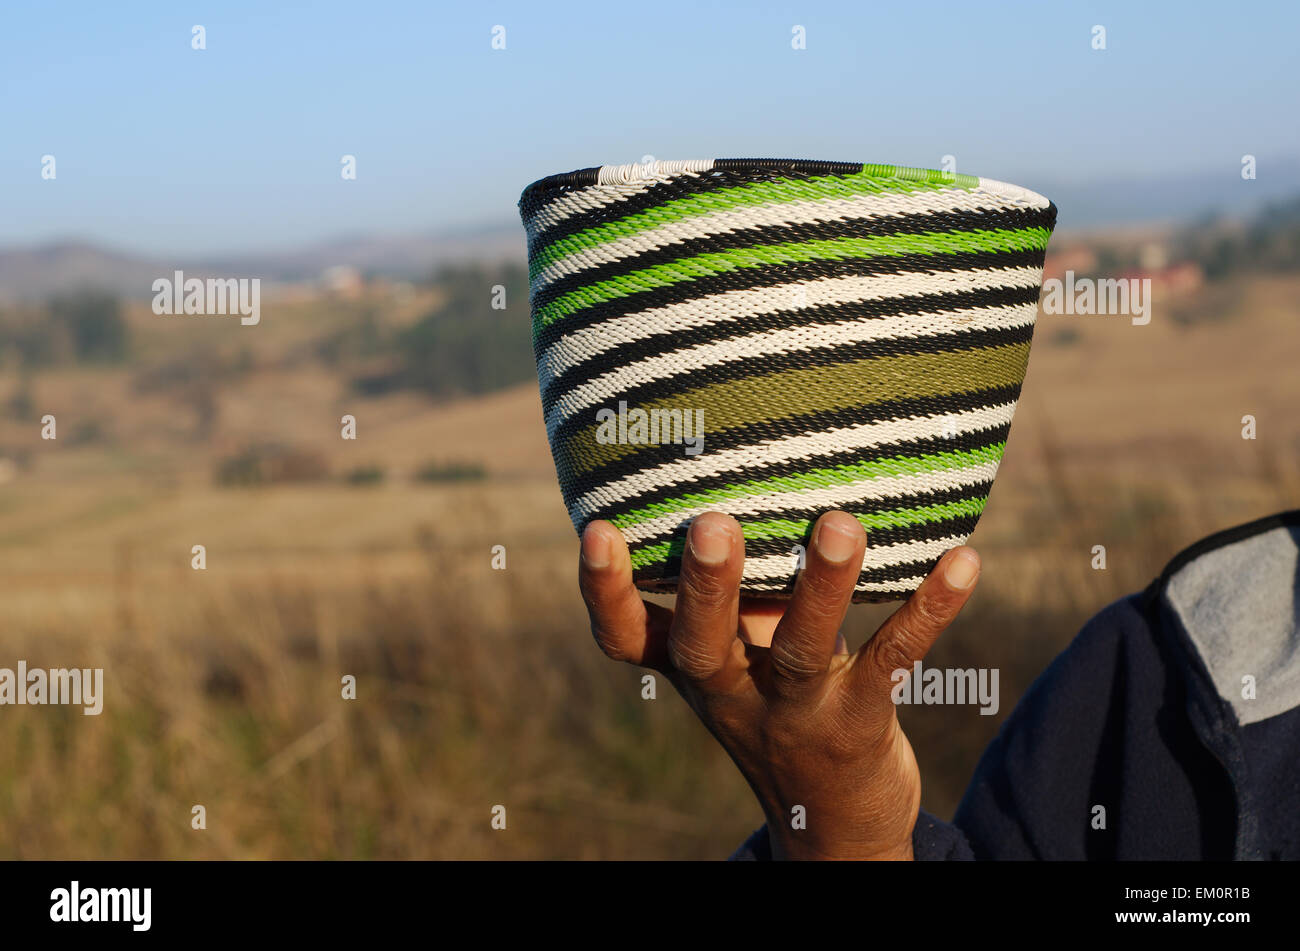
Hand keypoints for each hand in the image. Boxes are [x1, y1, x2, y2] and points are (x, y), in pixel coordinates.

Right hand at [578, 510, 980, 859]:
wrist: (831, 823)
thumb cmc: (779, 707)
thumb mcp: (743, 658)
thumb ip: (739, 592)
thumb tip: (751, 476)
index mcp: (693, 673)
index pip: (626, 640)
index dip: (606, 591)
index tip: (597, 529)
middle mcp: (732, 696)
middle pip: (702, 647)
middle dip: (706, 588)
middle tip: (711, 525)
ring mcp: (795, 715)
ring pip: (800, 653)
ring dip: (820, 587)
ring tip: (840, 524)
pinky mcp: (859, 724)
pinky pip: (893, 660)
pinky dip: (929, 608)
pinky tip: (964, 561)